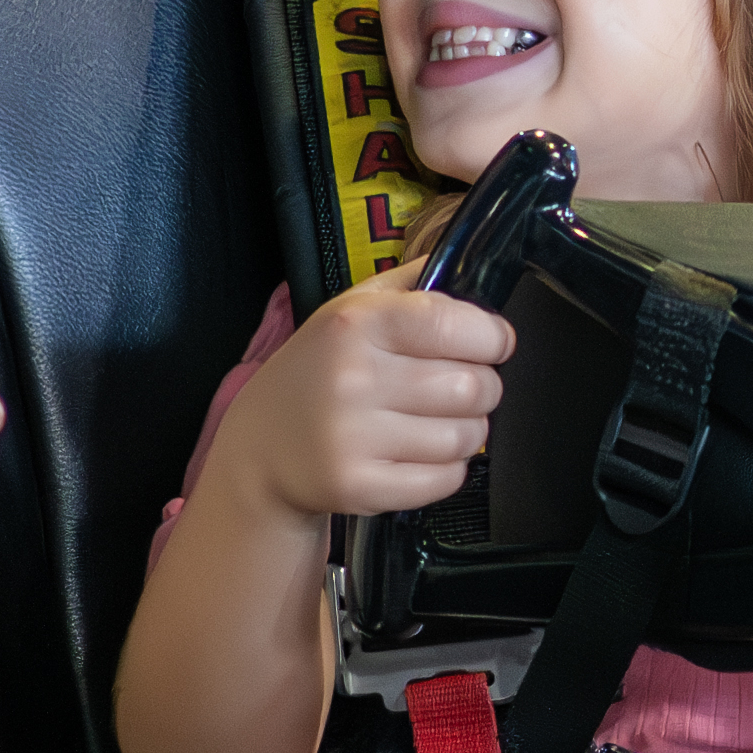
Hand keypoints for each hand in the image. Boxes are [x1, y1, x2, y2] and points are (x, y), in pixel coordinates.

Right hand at [214, 285, 508, 532]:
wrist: (260, 450)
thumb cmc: (317, 373)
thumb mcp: (350, 310)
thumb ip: (411, 284)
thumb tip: (471, 265)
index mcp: (356, 324)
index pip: (459, 325)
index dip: (493, 337)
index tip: (492, 343)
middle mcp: (353, 378)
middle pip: (474, 385)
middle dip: (481, 387)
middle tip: (455, 387)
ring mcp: (353, 438)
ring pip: (467, 436)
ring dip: (466, 430)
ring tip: (433, 422)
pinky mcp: (360, 487)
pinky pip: (448, 479)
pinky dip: (447, 469)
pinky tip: (417, 453)